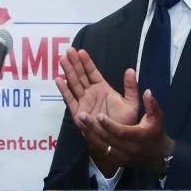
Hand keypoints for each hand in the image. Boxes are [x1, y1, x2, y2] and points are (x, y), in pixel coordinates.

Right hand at [55, 48, 137, 174]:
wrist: (118, 140)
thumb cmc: (125, 122)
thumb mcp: (132, 103)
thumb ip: (131, 87)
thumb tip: (131, 70)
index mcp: (102, 89)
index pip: (92, 72)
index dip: (86, 62)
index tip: (81, 51)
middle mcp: (91, 93)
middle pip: (81, 75)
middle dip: (74, 63)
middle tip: (69, 50)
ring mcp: (83, 102)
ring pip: (74, 84)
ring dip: (68, 72)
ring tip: (62, 59)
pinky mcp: (78, 113)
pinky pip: (70, 99)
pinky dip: (64, 90)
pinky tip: (58, 80)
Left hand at [86, 89, 174, 175]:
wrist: (156, 155)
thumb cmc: (155, 132)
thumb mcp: (157, 118)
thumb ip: (152, 105)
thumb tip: (148, 92)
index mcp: (139, 137)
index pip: (122, 132)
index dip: (109, 125)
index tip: (99, 115)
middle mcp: (129, 149)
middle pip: (108, 139)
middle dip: (94, 127)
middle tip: (82, 115)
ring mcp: (121, 157)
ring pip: (101, 146)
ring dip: (89, 134)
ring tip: (79, 121)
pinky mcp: (115, 161)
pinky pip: (100, 151)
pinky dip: (91, 141)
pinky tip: (83, 130)